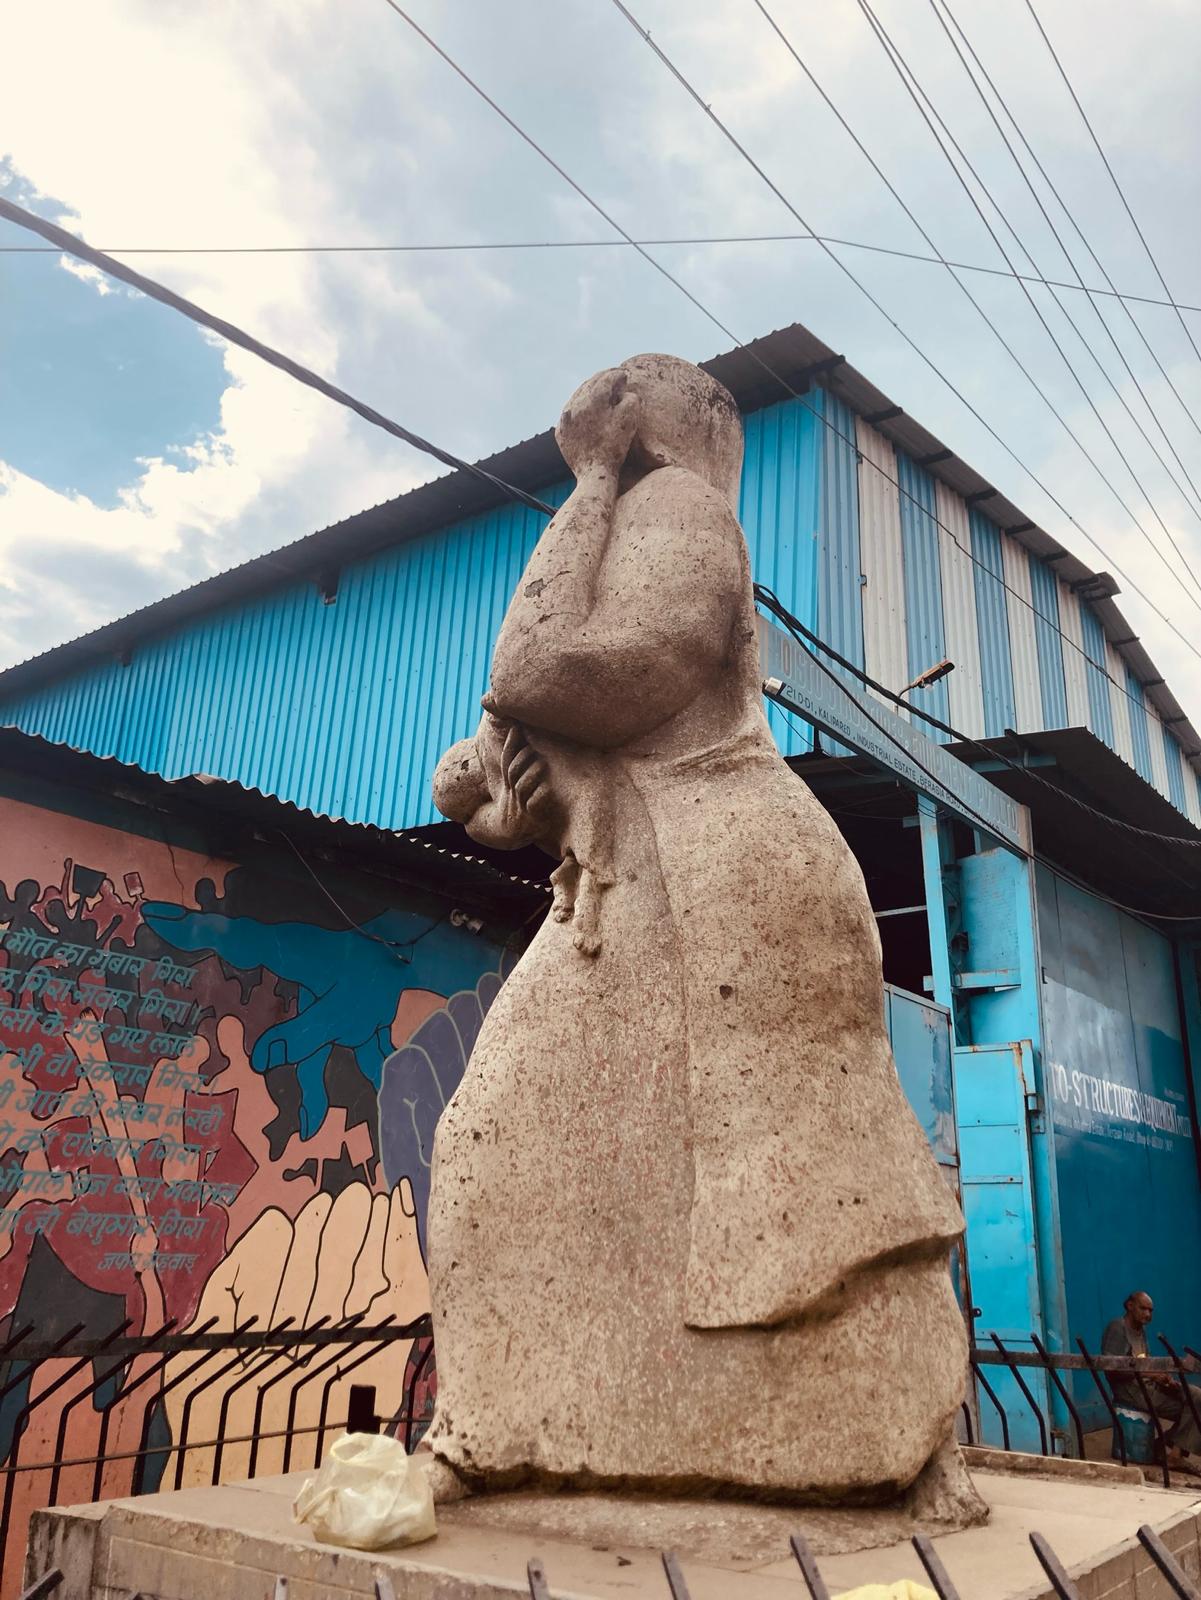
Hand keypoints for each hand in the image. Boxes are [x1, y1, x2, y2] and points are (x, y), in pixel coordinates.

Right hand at [469, 721, 551, 846]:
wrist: (512, 832)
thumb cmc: (520, 803)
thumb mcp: (517, 785)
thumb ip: (521, 766)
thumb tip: (524, 737)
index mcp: (510, 782)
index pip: (508, 760)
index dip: (512, 743)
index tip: (517, 726)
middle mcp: (513, 792)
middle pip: (513, 772)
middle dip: (521, 759)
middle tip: (532, 748)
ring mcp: (521, 805)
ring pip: (522, 788)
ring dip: (531, 775)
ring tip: (542, 764)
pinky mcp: (531, 819)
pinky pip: (533, 807)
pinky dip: (540, 797)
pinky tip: (548, 790)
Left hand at [556, 368, 639, 477]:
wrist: (594, 475)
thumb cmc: (615, 448)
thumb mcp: (630, 420)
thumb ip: (630, 398)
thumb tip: (624, 391)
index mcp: (592, 400)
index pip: (606, 378)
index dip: (617, 374)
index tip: (624, 375)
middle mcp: (574, 406)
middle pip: (590, 384)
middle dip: (603, 378)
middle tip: (613, 376)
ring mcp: (565, 419)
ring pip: (577, 396)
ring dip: (590, 390)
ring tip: (600, 389)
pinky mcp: (561, 431)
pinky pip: (570, 412)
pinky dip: (580, 406)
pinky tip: (586, 407)